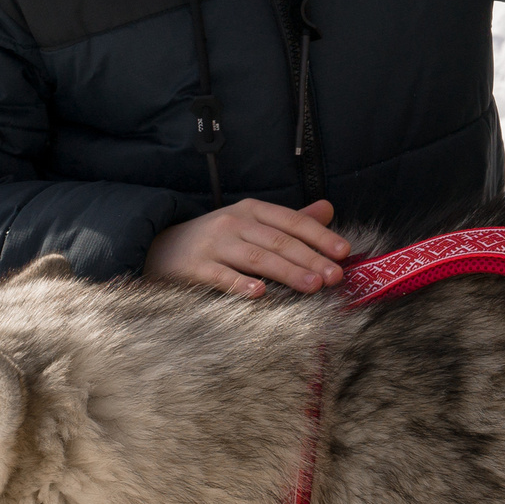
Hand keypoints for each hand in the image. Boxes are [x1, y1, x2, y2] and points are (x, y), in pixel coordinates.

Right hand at [142, 198, 348, 297]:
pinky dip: (241, 285)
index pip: (292, 221)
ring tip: (313, 286)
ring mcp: (214, 244)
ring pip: (257, 258)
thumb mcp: (251, 222)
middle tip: (335, 276)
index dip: (320, 235)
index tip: (344, 252)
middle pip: (279, 241)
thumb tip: (329, 209)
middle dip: (311, 259)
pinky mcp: (195, 266)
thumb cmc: (218, 238)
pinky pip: (222, 276)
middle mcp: (234, 222)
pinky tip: (260, 294)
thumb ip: (290, 220)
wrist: (160, 246)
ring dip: (287, 272)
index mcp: (252, 210)